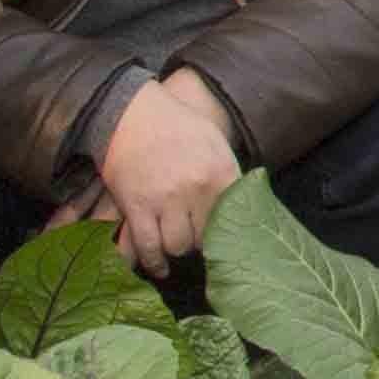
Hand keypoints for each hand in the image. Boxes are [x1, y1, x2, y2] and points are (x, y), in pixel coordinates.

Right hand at [82, 70, 246, 274]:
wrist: (133, 112)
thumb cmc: (178, 126)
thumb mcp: (215, 144)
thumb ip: (229, 177)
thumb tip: (246, 210)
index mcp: (222, 172)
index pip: (235, 220)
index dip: (229, 234)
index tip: (226, 242)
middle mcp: (197, 189)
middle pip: (207, 237)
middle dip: (202, 242)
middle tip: (196, 240)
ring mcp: (166, 200)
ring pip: (178, 246)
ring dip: (177, 249)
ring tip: (176, 246)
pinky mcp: (137, 207)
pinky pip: (148, 246)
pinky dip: (153, 261)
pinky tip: (158, 267)